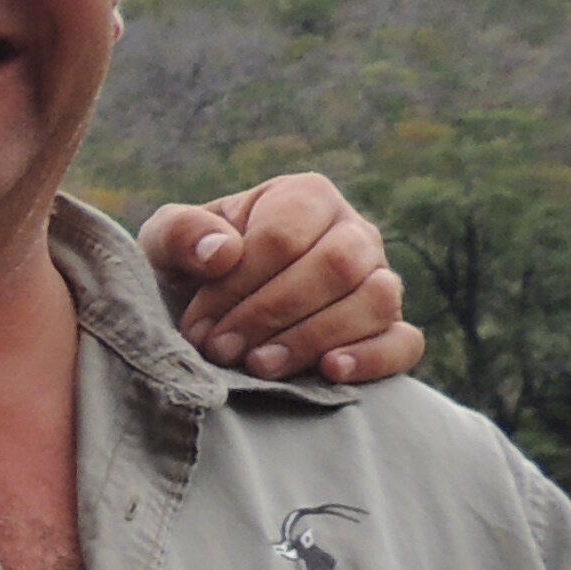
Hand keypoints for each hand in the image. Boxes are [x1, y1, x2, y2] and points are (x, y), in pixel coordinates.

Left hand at [138, 174, 423, 384]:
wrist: (213, 320)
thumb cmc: (192, 274)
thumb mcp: (166, 246)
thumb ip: (180, 234)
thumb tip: (222, 251)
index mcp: (304, 197)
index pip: (285, 234)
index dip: (240, 283)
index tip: (198, 325)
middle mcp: (353, 232)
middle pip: (337, 265)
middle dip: (272, 313)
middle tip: (221, 350)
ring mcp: (380, 279)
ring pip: (375, 300)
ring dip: (312, 338)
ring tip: (259, 367)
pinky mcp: (391, 329)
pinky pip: (404, 343)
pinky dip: (373, 358)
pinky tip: (329, 372)